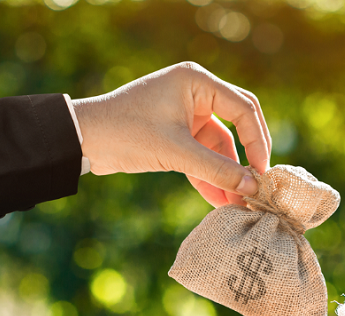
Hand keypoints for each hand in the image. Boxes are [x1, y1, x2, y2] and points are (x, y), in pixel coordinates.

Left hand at [72, 62, 271, 206]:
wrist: (81, 140)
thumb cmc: (126, 133)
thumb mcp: (176, 153)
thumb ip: (217, 170)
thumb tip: (253, 188)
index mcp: (197, 81)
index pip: (244, 109)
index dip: (258, 142)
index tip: (262, 173)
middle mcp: (195, 92)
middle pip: (237, 126)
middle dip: (246, 159)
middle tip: (259, 185)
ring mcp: (185, 113)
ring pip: (219, 146)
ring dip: (226, 174)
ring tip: (239, 204)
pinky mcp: (175, 134)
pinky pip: (201, 155)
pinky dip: (209, 176)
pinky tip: (220, 201)